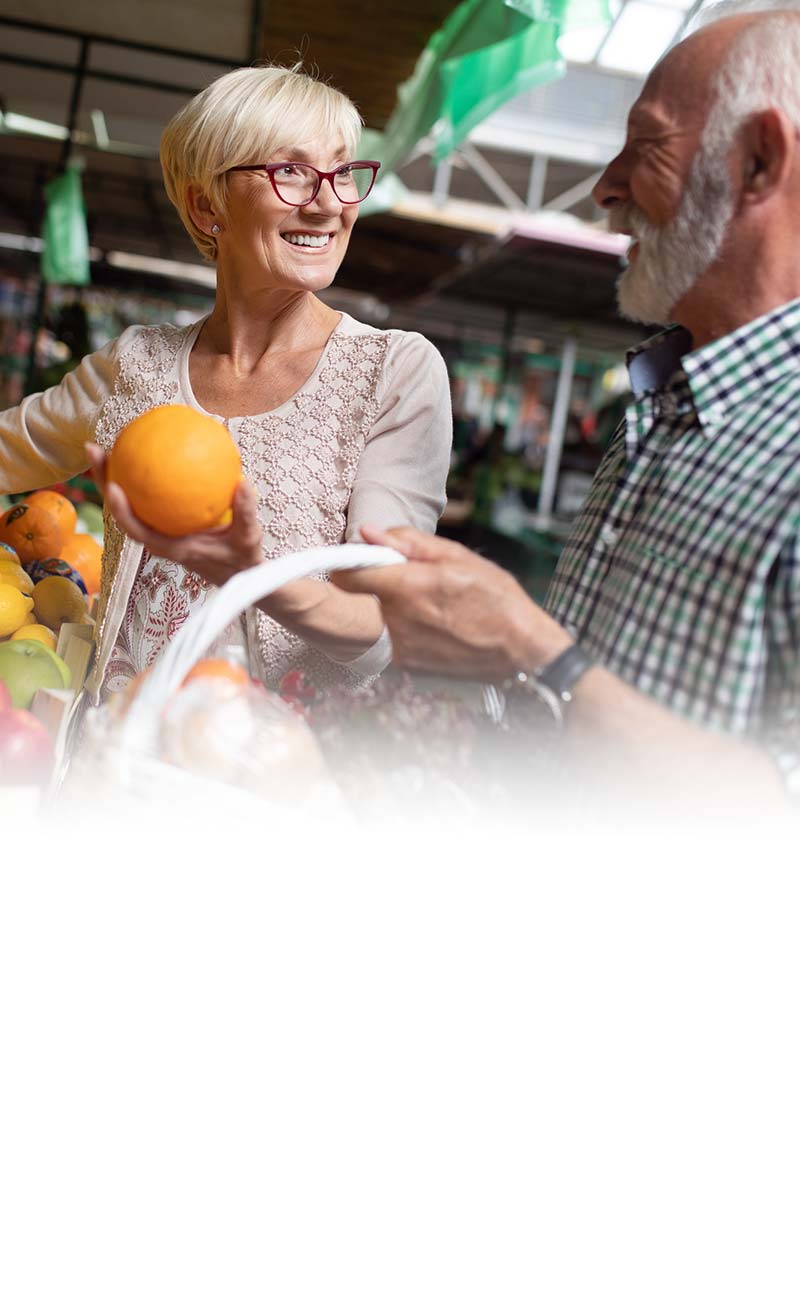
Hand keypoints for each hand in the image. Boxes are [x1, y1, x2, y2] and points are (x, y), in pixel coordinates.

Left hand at [86, 442, 263, 586]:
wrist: (240, 574)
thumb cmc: (241, 558)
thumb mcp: (248, 538)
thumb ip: (246, 513)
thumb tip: (242, 482)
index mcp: (171, 547)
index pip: (138, 531)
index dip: (122, 511)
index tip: (113, 487)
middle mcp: (158, 538)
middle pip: (122, 511)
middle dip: (104, 480)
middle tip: (94, 449)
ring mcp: (159, 530)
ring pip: (129, 502)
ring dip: (113, 475)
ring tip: (107, 445)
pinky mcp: (165, 522)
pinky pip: (147, 497)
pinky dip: (141, 476)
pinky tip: (145, 451)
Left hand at [333, 525, 571, 679]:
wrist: (520, 652)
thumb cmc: (496, 601)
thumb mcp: (458, 557)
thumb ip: (408, 542)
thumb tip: (369, 532)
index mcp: (408, 587)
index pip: (347, 574)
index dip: (351, 563)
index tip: (364, 559)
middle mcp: (398, 620)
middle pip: (360, 595)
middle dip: (376, 583)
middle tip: (406, 580)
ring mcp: (401, 647)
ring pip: (376, 616)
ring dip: (392, 607)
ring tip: (429, 605)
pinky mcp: (407, 665)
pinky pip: (391, 637)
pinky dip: (404, 628)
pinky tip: (434, 626)